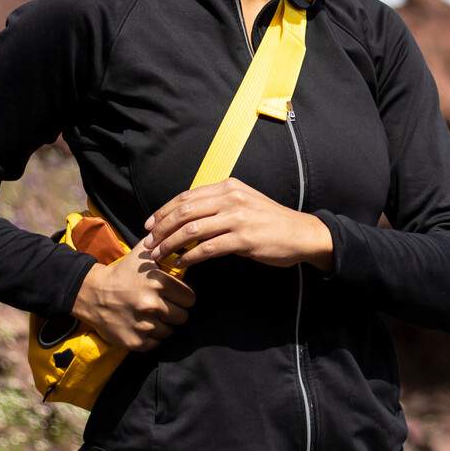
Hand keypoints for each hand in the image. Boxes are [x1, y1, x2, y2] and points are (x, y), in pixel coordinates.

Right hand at [70, 231, 195, 350]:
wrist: (92, 294)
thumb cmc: (122, 273)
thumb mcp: (142, 253)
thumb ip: (164, 244)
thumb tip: (186, 240)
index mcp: (159, 283)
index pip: (189, 299)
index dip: (183, 297)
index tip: (174, 296)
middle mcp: (152, 305)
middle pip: (182, 317)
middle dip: (174, 311)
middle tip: (162, 306)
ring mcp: (143, 325)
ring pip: (169, 331)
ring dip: (162, 325)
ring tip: (149, 315)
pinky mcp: (135, 341)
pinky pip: (156, 343)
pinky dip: (151, 337)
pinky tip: (142, 326)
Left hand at [142, 179, 333, 270]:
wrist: (301, 233)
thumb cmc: (270, 221)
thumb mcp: (244, 202)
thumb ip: (218, 204)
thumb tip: (187, 216)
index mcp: (228, 187)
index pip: (186, 197)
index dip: (164, 211)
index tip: (150, 225)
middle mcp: (231, 198)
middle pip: (184, 211)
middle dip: (161, 229)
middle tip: (148, 243)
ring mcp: (238, 217)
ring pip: (192, 230)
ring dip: (170, 244)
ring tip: (159, 256)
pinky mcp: (243, 238)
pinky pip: (208, 248)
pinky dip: (190, 257)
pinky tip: (182, 263)